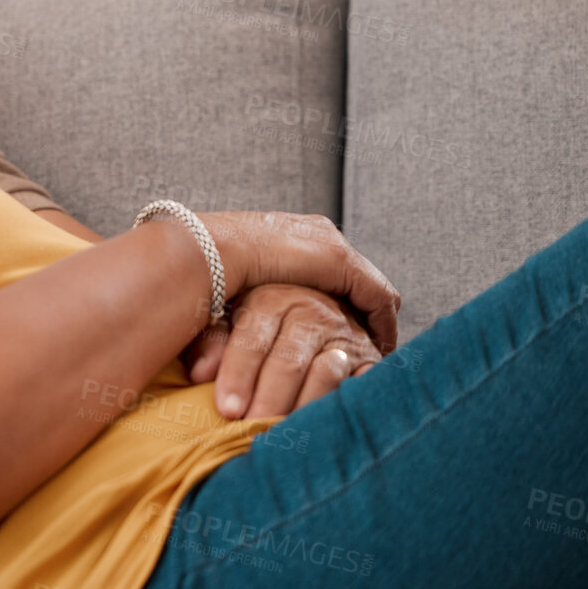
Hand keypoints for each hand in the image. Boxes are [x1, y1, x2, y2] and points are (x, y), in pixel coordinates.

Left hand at [181, 284, 381, 417]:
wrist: (325, 316)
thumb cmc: (263, 329)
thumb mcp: (232, 324)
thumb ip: (211, 344)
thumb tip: (199, 375)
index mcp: (271, 298)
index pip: (253, 338)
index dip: (239, 375)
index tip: (227, 410)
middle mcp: (312, 310)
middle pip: (289, 359)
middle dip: (269, 399)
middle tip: (254, 430)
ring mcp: (345, 334)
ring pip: (325, 373)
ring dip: (303, 408)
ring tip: (284, 436)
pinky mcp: (371, 358)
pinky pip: (363, 385)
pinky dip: (343, 406)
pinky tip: (323, 428)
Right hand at [197, 211, 399, 346]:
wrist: (210, 251)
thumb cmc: (206, 275)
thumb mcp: (229, 296)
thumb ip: (240, 316)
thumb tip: (222, 355)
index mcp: (289, 235)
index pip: (326, 266)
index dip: (334, 298)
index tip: (336, 327)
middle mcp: (316, 233)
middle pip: (353, 274)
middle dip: (358, 308)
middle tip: (359, 340)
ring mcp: (332, 245)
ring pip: (369, 287)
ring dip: (372, 318)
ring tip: (372, 349)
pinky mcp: (343, 262)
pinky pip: (377, 297)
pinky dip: (381, 323)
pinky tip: (376, 348)